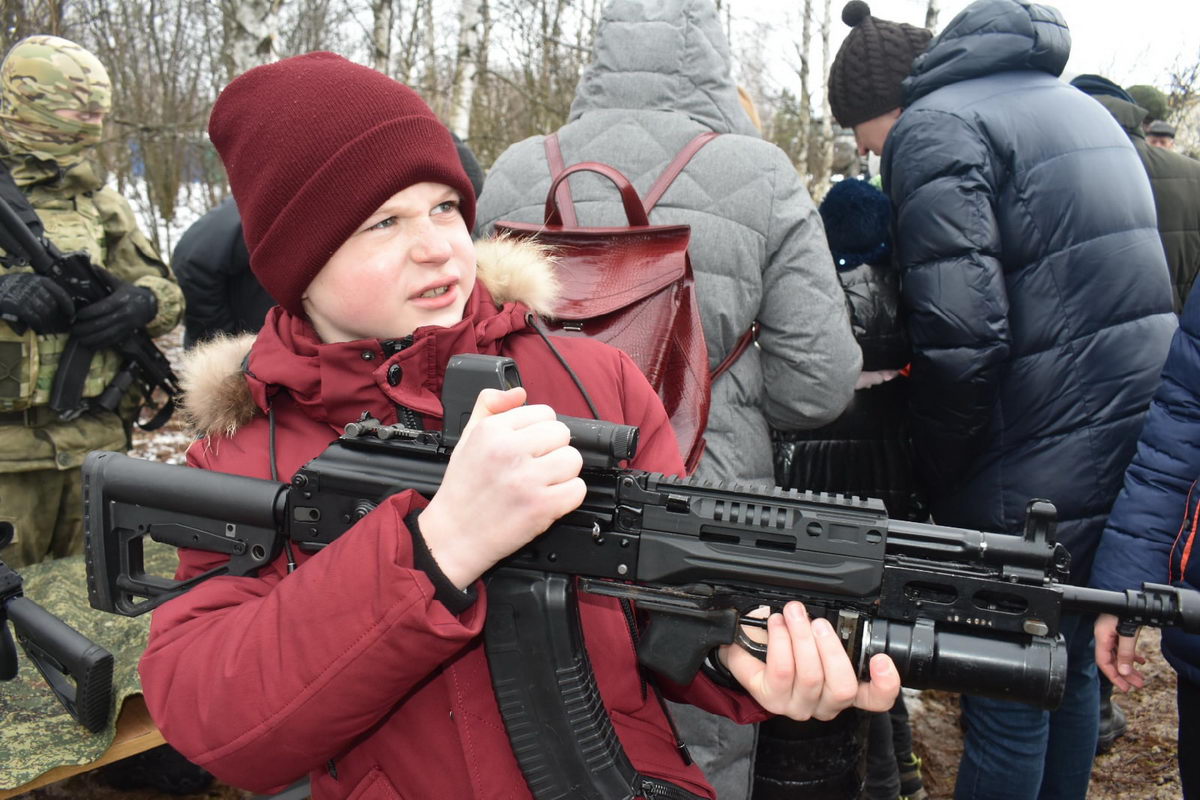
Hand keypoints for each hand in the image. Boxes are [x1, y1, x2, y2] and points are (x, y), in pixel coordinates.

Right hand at [0, 272, 73, 333]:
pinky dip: (38, 324)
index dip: (68, 305)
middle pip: (53, 304)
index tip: (71, 314)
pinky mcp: (19, 306)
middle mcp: (35, 287)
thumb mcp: (31, 283)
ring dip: (47, 320)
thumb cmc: (16, 287)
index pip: (60, 293)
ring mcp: (27, 296)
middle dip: (55, 315)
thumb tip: (61, 309)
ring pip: (45, 311)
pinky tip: (37, 326)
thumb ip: (45, 291)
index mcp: (41, 280)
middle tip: (55, 322)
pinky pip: (35, 317)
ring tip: (46, 325)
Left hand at [70, 276, 156, 349]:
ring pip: (107, 334)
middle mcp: (124, 314)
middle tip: (73, 329)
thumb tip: (91, 265)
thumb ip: (105, 276)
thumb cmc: (131, 293)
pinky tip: (90, 345)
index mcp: (121, 300)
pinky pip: (113, 340)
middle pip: (103, 323)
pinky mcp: (127, 333)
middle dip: (86, 328)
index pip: (104, 307)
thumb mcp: (120, 283)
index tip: (77, 315)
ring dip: (91, 338)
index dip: (90, 312)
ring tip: (78, 339)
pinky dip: (100, 344)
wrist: (150, 305)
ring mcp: (126, 325)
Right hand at [418, 387, 585, 587]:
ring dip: (562, 473)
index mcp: (492, 430)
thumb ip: (490, 406)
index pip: (544, 412)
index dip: (539, 430)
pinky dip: (568, 496)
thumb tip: (519, 391)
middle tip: (535, 466)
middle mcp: (509, 451)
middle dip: (552, 450)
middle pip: (562, 434)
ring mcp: (527, 479)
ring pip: (573, 460)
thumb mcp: (467, 438)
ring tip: (541, 482)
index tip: (528, 446)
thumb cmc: (463, 488)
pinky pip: (577, 490)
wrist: (454, 535)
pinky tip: (548, 499)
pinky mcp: (541, 506)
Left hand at [720, 601, 899, 719]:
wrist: (746, 644)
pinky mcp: (771, 699)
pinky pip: (781, 671)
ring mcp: (798, 705)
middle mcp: (825, 703)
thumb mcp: (815, 635)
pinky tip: (777, 625)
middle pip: (842, 686)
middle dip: (830, 647)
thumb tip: (841, 611)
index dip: (885, 683)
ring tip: (793, 614)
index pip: (876, 698)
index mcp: (844, 688)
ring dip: (802, 638)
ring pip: (811, 677)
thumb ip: (834, 631)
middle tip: (818, 622)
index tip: (881, 659)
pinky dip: (780, 642)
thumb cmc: (787, 640)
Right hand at [1095, 613, 1146, 691]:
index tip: (1124, 687)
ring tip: (1140, 677)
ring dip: (1129, 666)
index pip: (1103, 662)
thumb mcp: (1128, 633)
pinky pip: (1121, 647)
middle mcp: (1103, 636)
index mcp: (1101, 637)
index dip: (1113, 676)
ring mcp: (1110, 633)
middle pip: (1112, 660)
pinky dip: (1130, 655)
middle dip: (1124, 674)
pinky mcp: (1116, 630)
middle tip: (1136, 685)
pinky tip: (1140, 660)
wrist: (1129, 596)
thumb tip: (1125, 672)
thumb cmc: (1124, 609)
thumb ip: (1126, 653)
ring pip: (1118, 655)